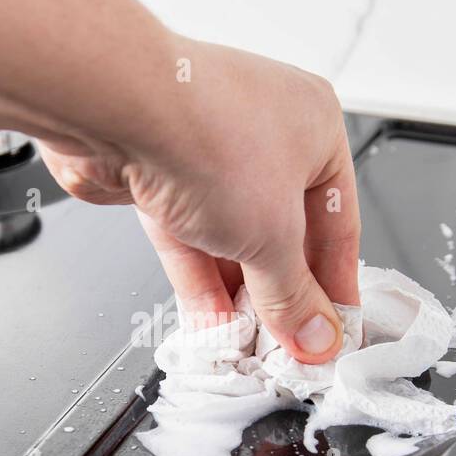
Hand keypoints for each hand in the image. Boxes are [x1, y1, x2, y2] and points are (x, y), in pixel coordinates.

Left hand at [38, 37, 360, 363]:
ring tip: (248, 345)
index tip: (331, 329)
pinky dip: (199, 282)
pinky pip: (189, 238)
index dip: (335, 283)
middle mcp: (265, 133)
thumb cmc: (209, 137)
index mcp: (316, 127)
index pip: (339, 221)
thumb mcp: (273, 237)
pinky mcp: (161, 175)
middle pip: (283, 234)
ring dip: (238, 296)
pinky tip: (210, 325)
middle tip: (288, 346)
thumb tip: (314, 332)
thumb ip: (293, 294)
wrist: (117, 109)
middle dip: (281, 294)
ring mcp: (208, 152)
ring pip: (232, 239)